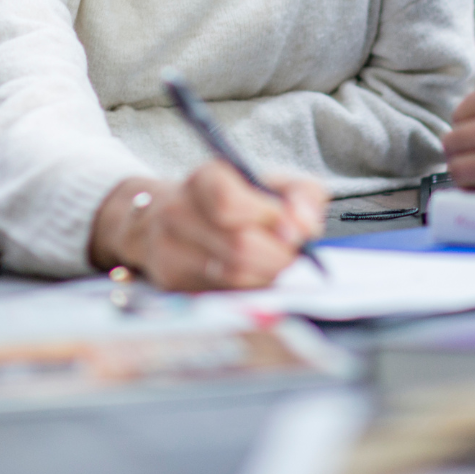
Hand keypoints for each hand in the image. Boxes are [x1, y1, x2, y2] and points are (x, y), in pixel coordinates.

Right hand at [88, 163, 327, 291]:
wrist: (183, 221)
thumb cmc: (241, 202)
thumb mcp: (276, 185)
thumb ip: (302, 196)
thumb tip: (304, 228)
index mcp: (205, 178)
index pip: (229, 202)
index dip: (269, 220)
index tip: (294, 231)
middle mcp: (178, 211)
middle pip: (237, 245)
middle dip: (278, 256)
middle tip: (293, 257)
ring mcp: (169, 249)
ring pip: (231, 276)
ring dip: (266, 276)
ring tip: (274, 266)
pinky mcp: (172, 282)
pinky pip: (221, 295)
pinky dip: (247, 292)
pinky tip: (252, 280)